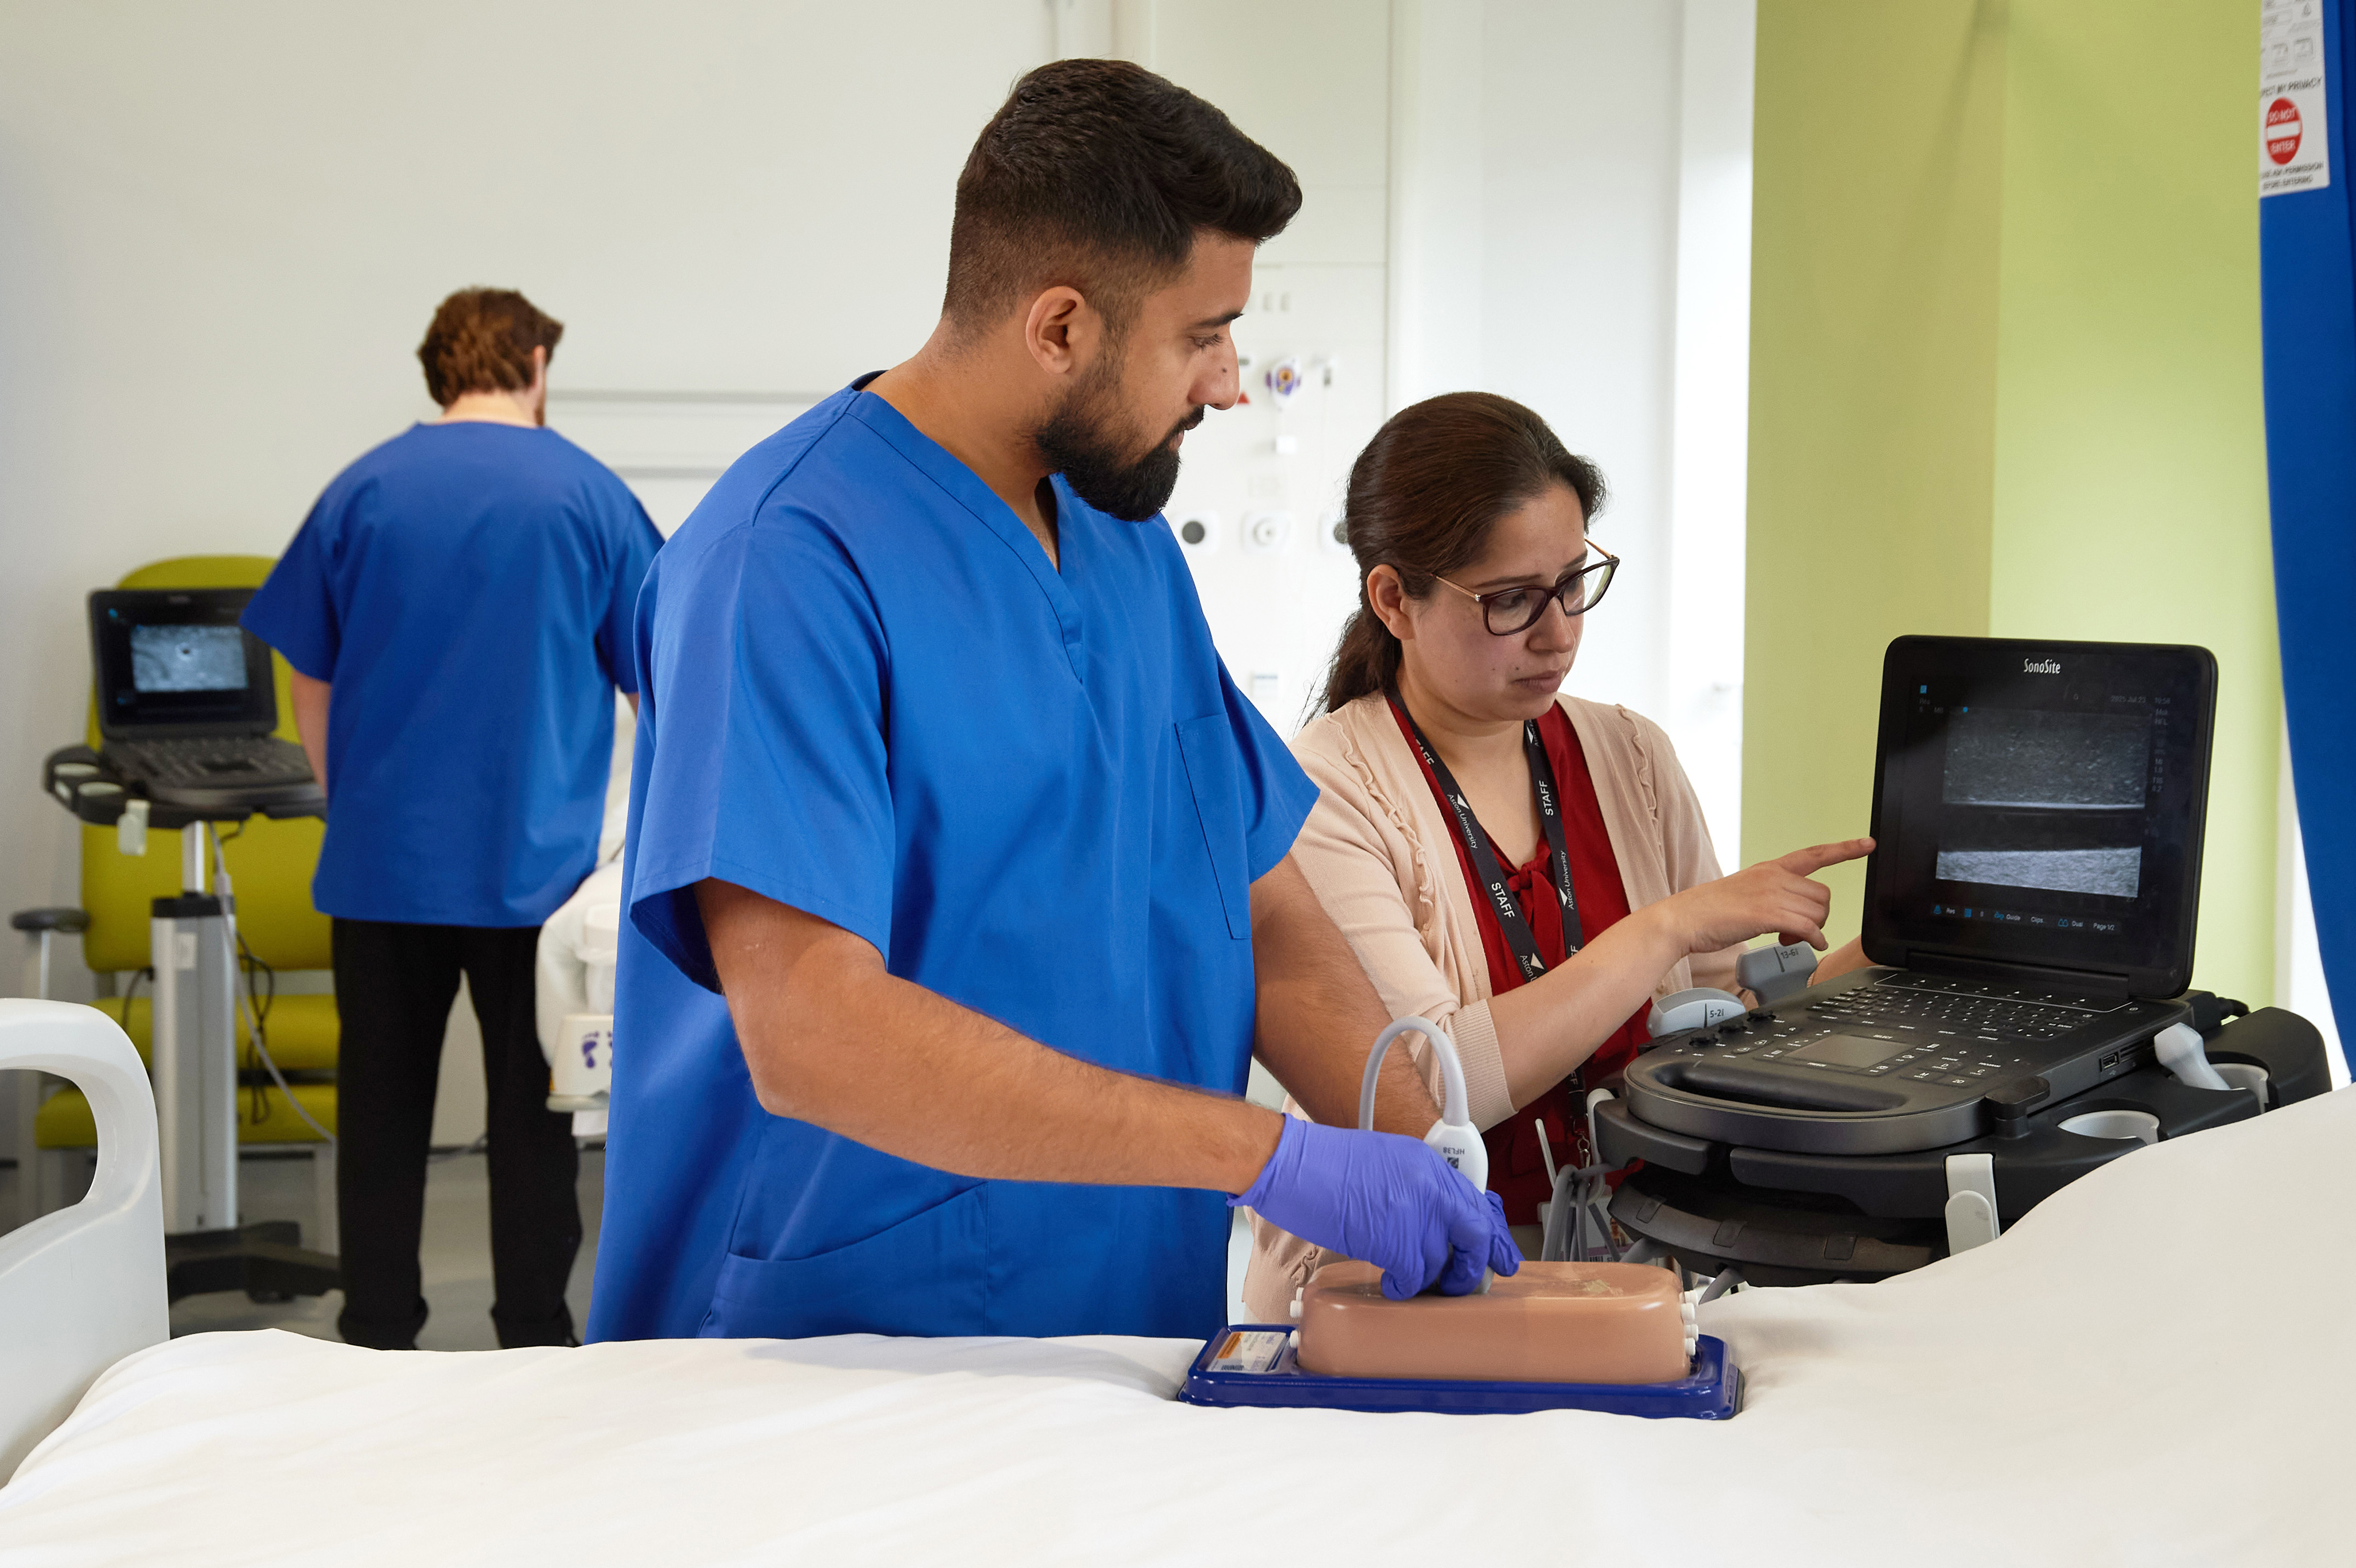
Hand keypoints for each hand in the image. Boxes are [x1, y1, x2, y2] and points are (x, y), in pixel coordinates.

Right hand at [1232, 1117, 1522, 1299]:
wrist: (1291, 1163)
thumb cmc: (1322, 1164)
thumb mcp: (1383, 1163)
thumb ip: (1413, 1188)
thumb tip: (1428, 1223)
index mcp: (1426, 1163)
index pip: (1476, 1200)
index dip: (1491, 1232)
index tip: (1498, 1253)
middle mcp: (1429, 1185)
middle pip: (1477, 1230)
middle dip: (1478, 1261)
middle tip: (1468, 1282)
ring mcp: (1414, 1211)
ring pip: (1444, 1259)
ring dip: (1432, 1279)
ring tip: (1413, 1283)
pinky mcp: (1394, 1239)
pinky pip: (1415, 1276)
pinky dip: (1406, 1287)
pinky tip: (1393, 1285)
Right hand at [1659, 837, 1873, 954]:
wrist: (1683, 919)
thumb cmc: (1709, 912)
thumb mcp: (1745, 893)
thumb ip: (1772, 897)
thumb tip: (1793, 922)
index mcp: (1769, 868)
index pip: (1814, 854)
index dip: (1844, 849)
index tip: (1868, 844)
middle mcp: (1773, 876)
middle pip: (1822, 894)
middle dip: (1818, 916)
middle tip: (1797, 931)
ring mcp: (1771, 893)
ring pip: (1817, 912)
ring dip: (1812, 930)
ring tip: (1789, 938)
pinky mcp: (1766, 914)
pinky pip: (1808, 927)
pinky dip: (1814, 939)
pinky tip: (1807, 945)